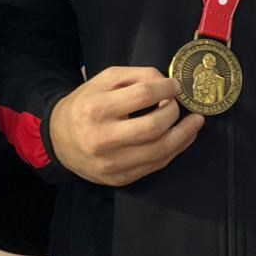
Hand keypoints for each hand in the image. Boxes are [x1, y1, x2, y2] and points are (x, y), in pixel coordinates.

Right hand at [49, 66, 203, 186]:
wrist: (59, 141)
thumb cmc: (84, 105)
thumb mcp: (102, 81)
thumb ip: (135, 76)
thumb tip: (167, 82)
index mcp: (95, 109)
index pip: (141, 96)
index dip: (165, 89)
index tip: (175, 85)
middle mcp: (102, 139)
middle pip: (153, 127)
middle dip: (173, 112)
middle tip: (179, 103)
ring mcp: (112, 163)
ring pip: (159, 151)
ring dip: (184, 135)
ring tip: (196, 122)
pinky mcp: (120, 179)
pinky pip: (155, 165)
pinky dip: (174, 150)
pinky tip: (182, 138)